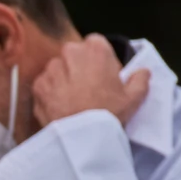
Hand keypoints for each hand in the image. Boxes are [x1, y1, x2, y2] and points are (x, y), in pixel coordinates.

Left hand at [32, 34, 150, 128]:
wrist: (80, 136)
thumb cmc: (109, 113)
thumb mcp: (134, 97)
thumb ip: (140, 79)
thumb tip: (143, 71)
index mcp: (95, 49)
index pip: (95, 43)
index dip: (98, 58)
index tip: (102, 73)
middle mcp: (70, 53)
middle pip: (74, 54)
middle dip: (79, 66)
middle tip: (88, 87)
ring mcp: (51, 69)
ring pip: (58, 69)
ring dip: (63, 78)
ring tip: (72, 99)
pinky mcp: (37, 85)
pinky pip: (45, 85)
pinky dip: (50, 92)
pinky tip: (60, 106)